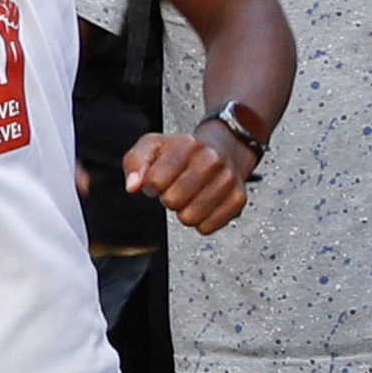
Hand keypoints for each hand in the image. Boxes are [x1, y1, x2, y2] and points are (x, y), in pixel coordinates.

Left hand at [121, 130, 252, 234]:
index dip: (152, 185)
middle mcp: (211, 160)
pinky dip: (201, 221)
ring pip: (190, 218)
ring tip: (190, 195)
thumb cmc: (184, 152)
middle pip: (173, 201)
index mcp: (188, 145)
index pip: (155, 181)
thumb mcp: (153, 147)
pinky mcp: (238, 199)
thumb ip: (135, 163)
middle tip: (175, 188)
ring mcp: (227, 180)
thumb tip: (133, 185)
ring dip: (184, 211)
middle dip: (169, 198)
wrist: (223, 148)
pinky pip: (208, 227)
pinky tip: (203, 205)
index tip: (158, 179)